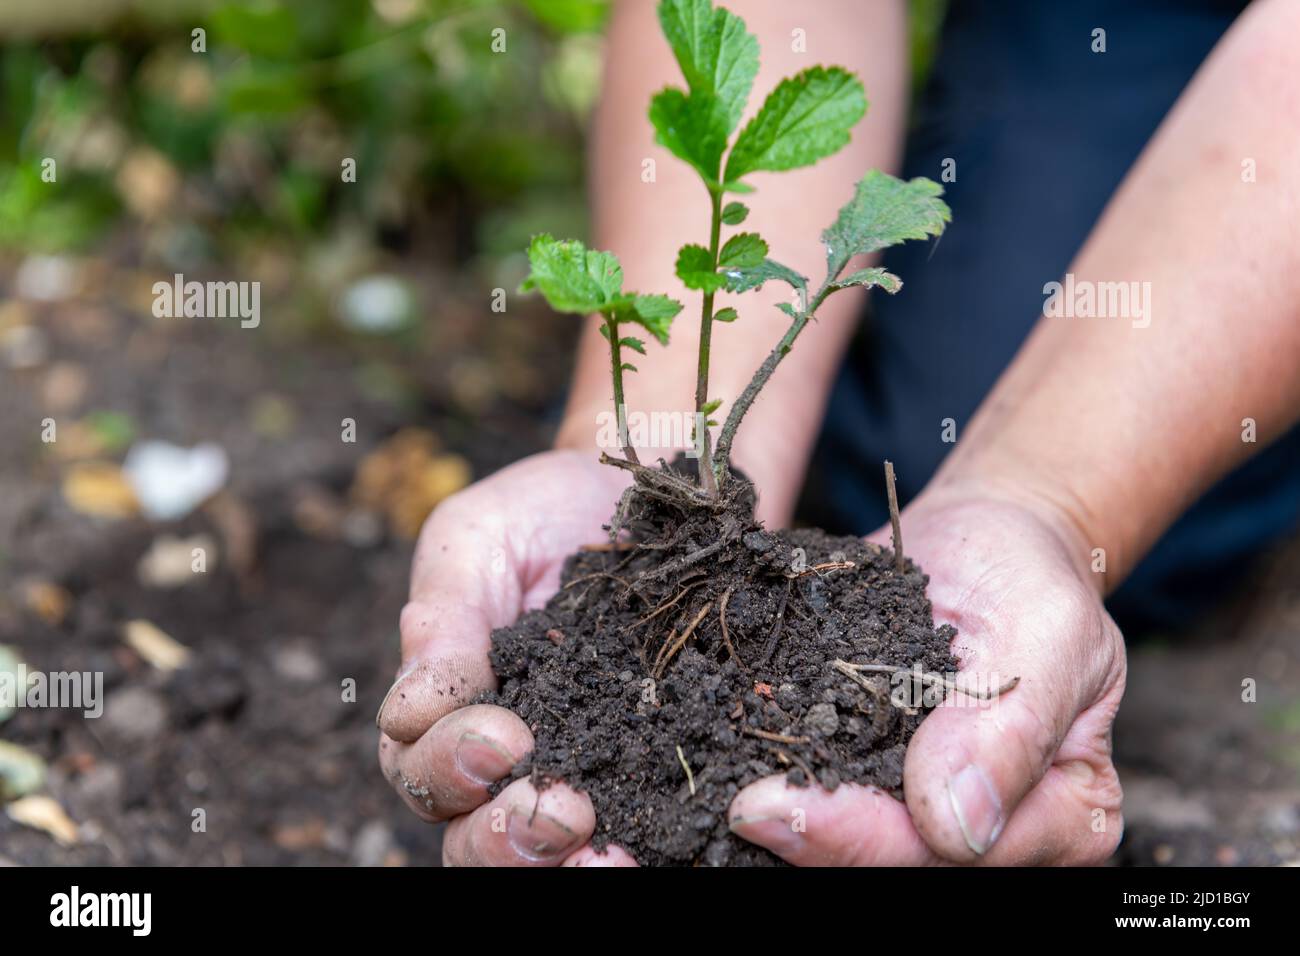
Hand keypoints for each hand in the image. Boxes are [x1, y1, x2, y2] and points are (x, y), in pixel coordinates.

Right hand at [376, 449, 638, 865]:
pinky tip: (645, 850)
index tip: (500, 734)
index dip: (448, 766)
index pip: (419, 766)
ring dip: (558, 861)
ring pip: (540, 854)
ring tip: (600, 852)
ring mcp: (580, 766)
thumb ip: (443, 619)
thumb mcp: (477, 541)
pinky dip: (634, 850)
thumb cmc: (544, 511)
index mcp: (448, 707)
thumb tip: (409, 710)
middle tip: (556, 809)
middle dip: (502, 837)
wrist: (649, 490)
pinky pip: (632, 831)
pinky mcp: (648, 771)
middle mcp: (507, 755)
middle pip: (469, 836)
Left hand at [728, 482, 1126, 864]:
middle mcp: (997, 829)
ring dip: (787, 815)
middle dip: (817, 833)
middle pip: (895, 859)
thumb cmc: (1031, 581)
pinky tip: (729, 754)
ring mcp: (928, 806)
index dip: (872, 836)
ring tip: (724, 787)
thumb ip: (1009, 727)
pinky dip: (776, 774)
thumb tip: (957, 826)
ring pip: (847, 840)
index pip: (958, 855)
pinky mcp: (874, 773)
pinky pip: (823, 791)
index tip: (790, 804)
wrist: (987, 541)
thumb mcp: (1045, 632)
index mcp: (1064, 813)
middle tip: (743, 804)